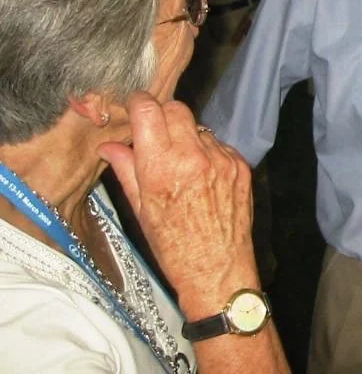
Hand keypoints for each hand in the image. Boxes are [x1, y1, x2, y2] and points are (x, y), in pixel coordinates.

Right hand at [98, 92, 259, 316]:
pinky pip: (219, 145)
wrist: (217, 269)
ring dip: (188, 137)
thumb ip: (125, 169)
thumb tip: (108, 145)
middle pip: (176, 109)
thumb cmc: (173, 245)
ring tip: (183, 166)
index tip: (136, 108)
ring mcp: (221, 158)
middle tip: (157, 135)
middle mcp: (193, 156)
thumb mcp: (140, 209)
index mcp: (162, 166)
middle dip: (163, 116)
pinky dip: (209, 153)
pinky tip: (204, 179)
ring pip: (199, 127)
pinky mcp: (241, 164)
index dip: (139, 104)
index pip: (149, 110)